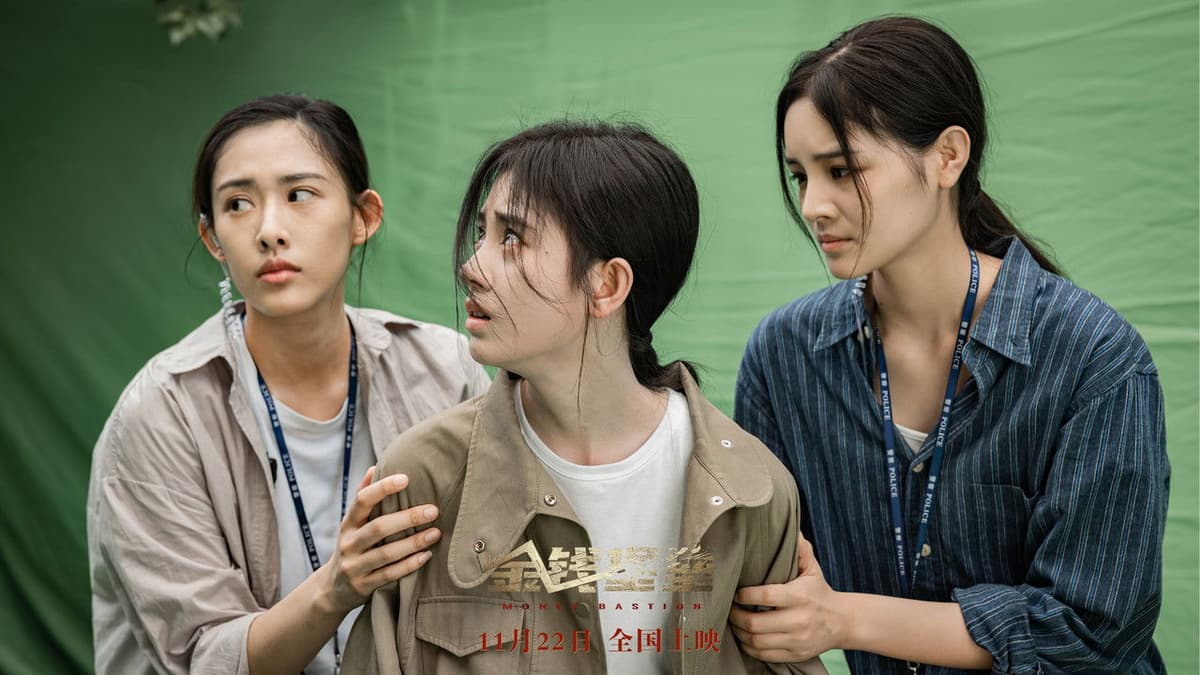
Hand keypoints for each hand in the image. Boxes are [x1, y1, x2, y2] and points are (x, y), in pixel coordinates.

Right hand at [319, 466, 440, 615]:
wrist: (332, 589)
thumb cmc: (352, 546)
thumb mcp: (352, 524)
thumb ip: (363, 496)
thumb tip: (375, 468)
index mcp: (348, 523)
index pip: (362, 500)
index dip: (382, 488)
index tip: (406, 478)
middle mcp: (349, 543)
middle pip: (378, 528)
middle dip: (407, 518)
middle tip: (433, 510)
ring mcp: (355, 566)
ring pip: (386, 553)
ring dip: (413, 542)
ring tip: (436, 533)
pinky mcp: (363, 586)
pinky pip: (389, 575)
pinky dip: (409, 565)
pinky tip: (427, 556)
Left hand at [729, 531, 846, 661]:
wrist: (843, 622)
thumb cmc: (820, 592)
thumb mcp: (812, 568)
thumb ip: (799, 549)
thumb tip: (789, 528)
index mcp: (800, 596)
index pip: (764, 596)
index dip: (744, 595)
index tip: (735, 592)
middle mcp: (799, 620)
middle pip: (756, 623)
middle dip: (735, 616)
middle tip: (728, 609)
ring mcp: (797, 640)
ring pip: (757, 642)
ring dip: (739, 633)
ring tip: (734, 623)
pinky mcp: (795, 654)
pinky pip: (765, 655)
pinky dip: (750, 648)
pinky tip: (745, 637)